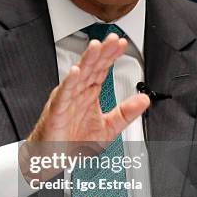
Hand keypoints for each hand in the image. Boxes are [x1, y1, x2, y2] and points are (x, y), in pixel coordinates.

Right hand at [20, 33, 148, 182]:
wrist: (52, 158)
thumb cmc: (74, 142)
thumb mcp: (108, 128)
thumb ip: (126, 113)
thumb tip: (144, 100)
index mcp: (90, 94)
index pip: (102, 69)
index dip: (111, 56)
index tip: (122, 44)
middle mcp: (78, 93)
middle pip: (92, 67)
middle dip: (102, 52)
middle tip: (112, 38)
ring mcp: (67, 100)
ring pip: (78, 76)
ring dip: (86, 61)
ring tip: (95, 47)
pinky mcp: (57, 111)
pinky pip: (64, 95)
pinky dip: (69, 83)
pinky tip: (76, 72)